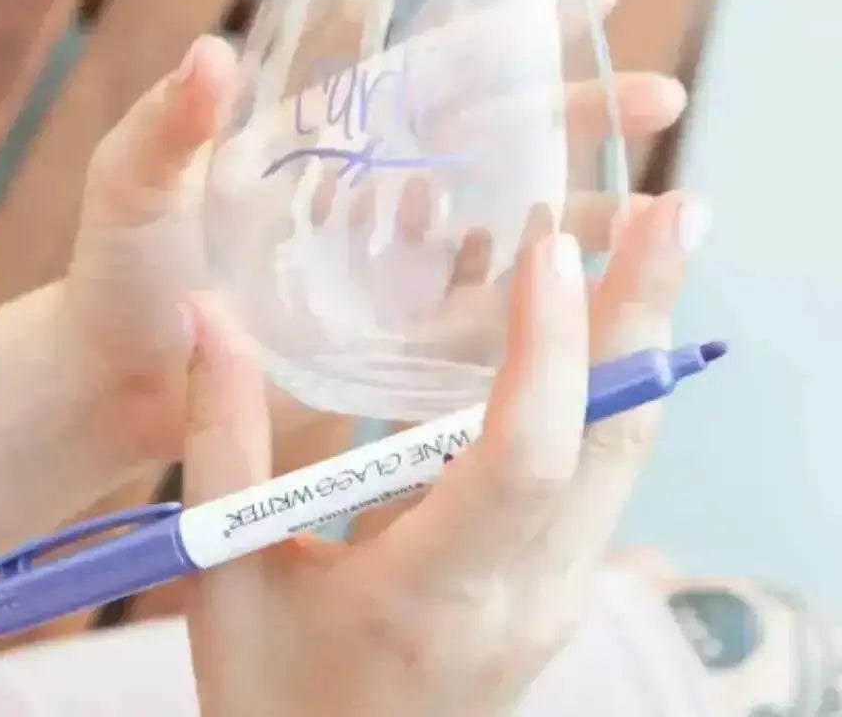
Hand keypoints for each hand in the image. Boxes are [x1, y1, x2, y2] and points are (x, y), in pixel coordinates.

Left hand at [60, 0, 685, 468]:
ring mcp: (390, 266)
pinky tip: (593, 292)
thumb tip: (213, 52)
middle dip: (578, 115)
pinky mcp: (392, 337)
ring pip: (504, 227)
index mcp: (325, 137)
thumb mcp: (133, 184)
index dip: (510, 33)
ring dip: (579, 213)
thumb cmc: (122, 271)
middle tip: (661, 98)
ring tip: (657, 208)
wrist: (120, 375)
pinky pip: (478, 314)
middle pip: (493, 141)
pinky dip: (534, 302)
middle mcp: (372, 194)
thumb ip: (168, 126)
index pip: (430, 69)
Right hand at [182, 189, 706, 716]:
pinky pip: (600, 467)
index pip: (516, 465)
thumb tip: (208, 314)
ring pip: (622, 452)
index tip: (552, 251)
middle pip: (609, 444)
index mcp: (432, 602)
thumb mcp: (227, 579)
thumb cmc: (273, 698)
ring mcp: (554, 592)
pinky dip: (607, 380)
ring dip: (636, 340)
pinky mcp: (555, 581)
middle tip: (674, 213)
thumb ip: (220, 443)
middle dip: (640, 317)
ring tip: (654, 242)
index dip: (542, 352)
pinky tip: (599, 315)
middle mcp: (522, 597)